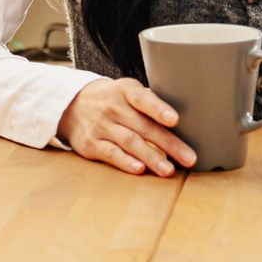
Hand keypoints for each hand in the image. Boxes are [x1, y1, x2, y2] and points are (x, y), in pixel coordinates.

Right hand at [56, 78, 195, 176]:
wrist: (71, 104)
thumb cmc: (112, 99)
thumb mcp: (127, 91)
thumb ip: (150, 102)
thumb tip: (186, 116)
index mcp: (125, 90)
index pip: (142, 98)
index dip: (158, 108)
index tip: (175, 120)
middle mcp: (111, 107)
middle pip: (143, 126)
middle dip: (169, 143)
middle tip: (189, 158)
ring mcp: (100, 126)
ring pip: (129, 142)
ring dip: (152, 157)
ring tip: (169, 170)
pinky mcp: (91, 144)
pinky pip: (111, 154)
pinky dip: (126, 162)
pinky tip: (140, 169)